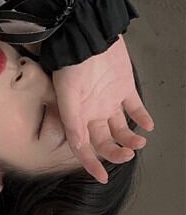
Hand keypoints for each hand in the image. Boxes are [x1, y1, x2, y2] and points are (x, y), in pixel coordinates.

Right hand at [52, 35, 154, 183]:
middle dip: (115, 152)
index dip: (91, 164)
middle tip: (128, 154)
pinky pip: (135, 108)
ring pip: (120, 128)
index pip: (83, 147)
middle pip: (104, 141)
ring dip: (130, 139)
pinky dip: (143, 118)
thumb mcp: (66, 94)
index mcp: (77, 116)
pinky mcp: (125, 88)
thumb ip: (72, 121)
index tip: (101, 177)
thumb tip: (79, 145)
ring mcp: (109, 101)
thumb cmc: (72, 64)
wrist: (88, 36)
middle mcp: (93, 112)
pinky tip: (149, 126)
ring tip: (140, 141)